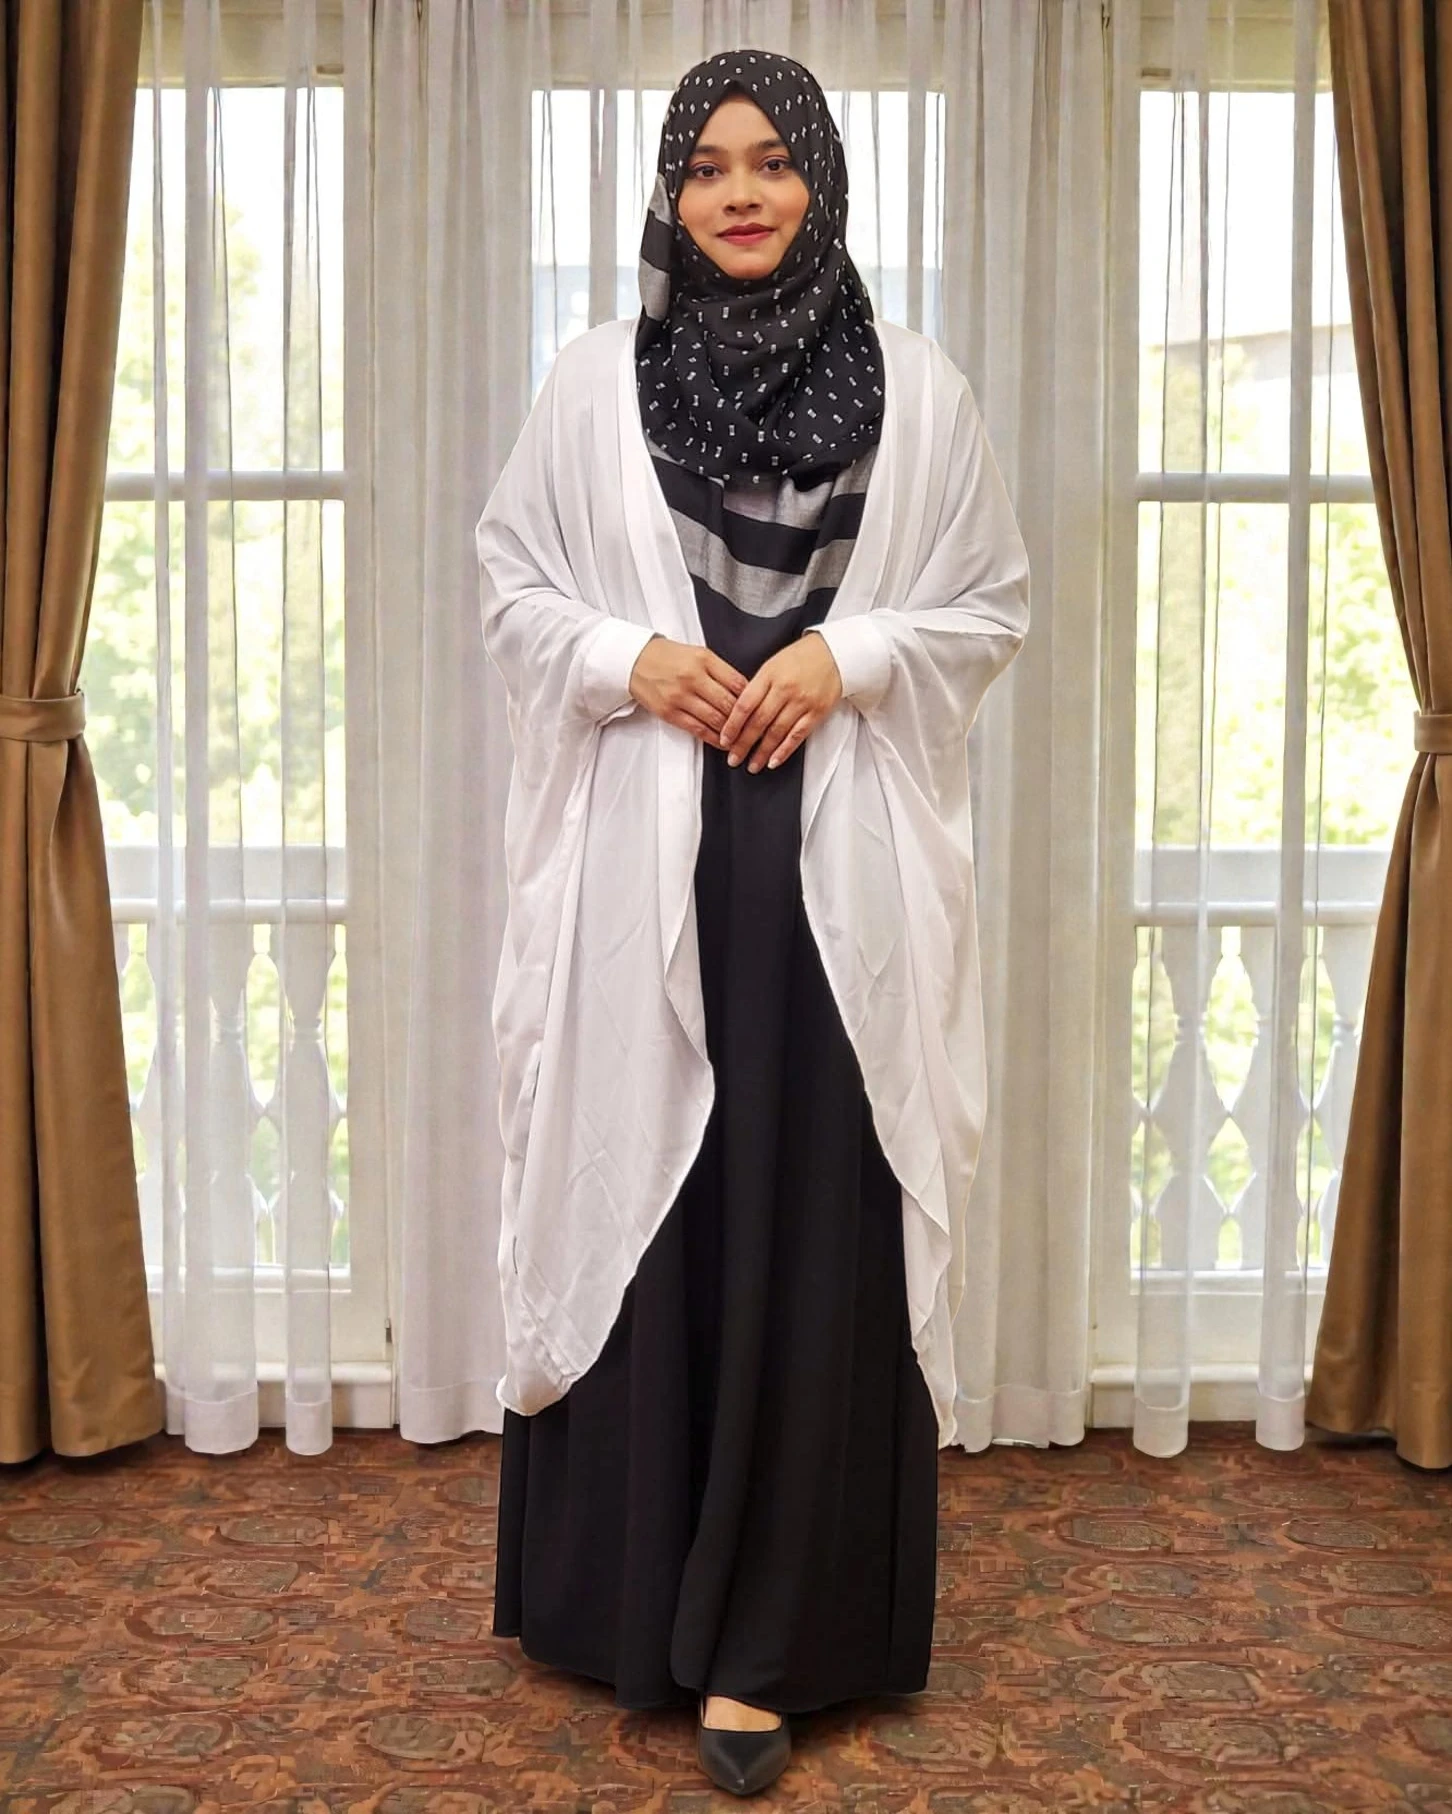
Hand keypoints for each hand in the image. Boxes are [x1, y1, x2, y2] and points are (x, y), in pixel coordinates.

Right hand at [628, 635, 747, 741]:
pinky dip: (714, 738)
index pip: (738, 683)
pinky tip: (723, 742)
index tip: (760, 709)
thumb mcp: (699, 654)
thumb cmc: (669, 657)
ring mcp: (680, 696)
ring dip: (732, 732)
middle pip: (729, 703)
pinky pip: (698, 729)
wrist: (635, 660)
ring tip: (742, 738)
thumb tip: (744, 694)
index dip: (752, 699)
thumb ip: (721, 672)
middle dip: (745, 719)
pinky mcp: (669, 712)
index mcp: (704, 660)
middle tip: (757, 729)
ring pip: (715, 719)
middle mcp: (693, 677)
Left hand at [718, 633, 842, 772]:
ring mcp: (802, 702)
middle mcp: (785, 689)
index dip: (733, 725)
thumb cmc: (801, 658)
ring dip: (762, 752)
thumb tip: (738, 714)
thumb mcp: (772, 664)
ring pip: (777, 732)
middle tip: (733, 758)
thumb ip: (757, 687)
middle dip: (743, 744)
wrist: (835, 654)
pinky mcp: (817, 712)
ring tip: (752, 765)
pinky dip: (784, 750)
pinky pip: (797, 735)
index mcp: (769, 675)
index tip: (724, 740)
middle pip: (759, 722)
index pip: (745, 705)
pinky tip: (773, 761)